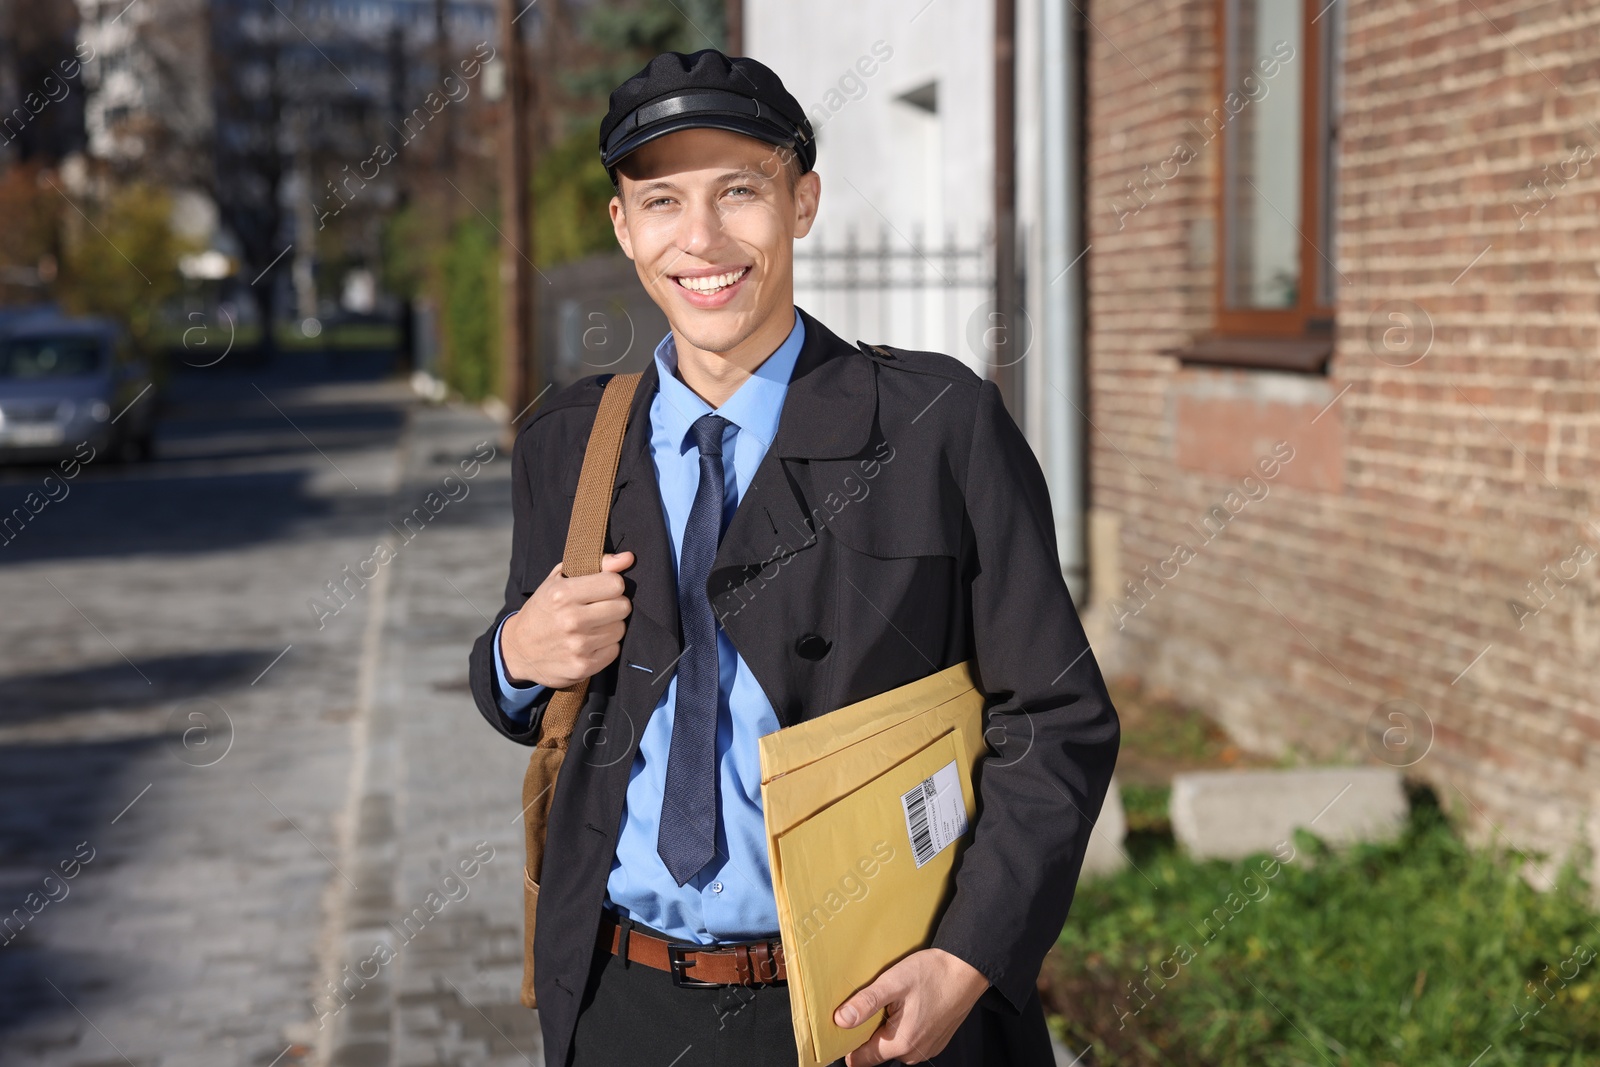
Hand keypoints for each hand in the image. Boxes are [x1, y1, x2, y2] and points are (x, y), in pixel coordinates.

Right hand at [501, 551, 634, 688]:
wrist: (519, 649)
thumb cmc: (544, 609)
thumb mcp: (559, 579)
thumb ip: (596, 564)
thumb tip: (628, 558)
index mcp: (563, 594)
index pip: (615, 584)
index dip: (612, 585)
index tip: (601, 589)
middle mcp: (571, 620)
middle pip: (623, 607)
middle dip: (614, 605)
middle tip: (598, 608)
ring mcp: (578, 646)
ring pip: (620, 629)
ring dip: (610, 626)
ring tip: (591, 625)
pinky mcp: (583, 666)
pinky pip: (614, 650)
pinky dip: (606, 646)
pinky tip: (589, 642)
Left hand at [833, 948, 989, 1065]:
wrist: (968, 969)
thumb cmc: (933, 973)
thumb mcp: (893, 982)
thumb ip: (866, 1003)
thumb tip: (841, 1020)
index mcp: (900, 1043)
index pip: (861, 1058)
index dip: (848, 1043)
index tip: (843, 1024)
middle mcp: (914, 1053)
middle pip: (877, 1050)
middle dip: (869, 1030)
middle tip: (874, 1002)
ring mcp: (927, 1048)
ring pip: (893, 1044)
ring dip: (888, 1027)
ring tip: (893, 1001)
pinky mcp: (935, 1041)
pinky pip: (909, 1039)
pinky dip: (904, 1025)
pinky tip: (909, 1005)